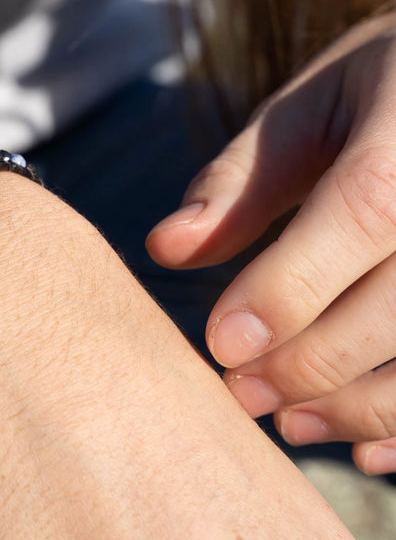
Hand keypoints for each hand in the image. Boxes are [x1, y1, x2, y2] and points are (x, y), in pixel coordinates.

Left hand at [148, 14, 395, 474]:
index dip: (290, 288)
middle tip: (241, 394)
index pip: (362, 212)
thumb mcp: (307, 110)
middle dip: (315, 361)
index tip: (222, 344)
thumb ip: (240, 182)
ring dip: (366, 406)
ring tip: (290, 422)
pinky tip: (366, 449)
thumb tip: (164, 247)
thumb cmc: (378, 90)